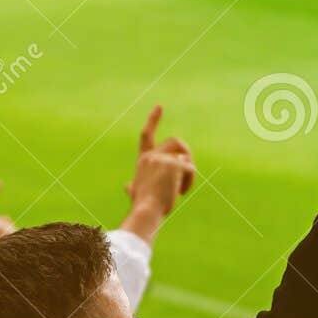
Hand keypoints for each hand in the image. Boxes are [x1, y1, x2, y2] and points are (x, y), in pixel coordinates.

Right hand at [120, 105, 195, 243]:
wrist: (146, 211)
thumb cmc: (142, 206)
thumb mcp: (136, 192)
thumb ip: (133, 187)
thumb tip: (127, 186)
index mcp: (143, 160)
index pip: (147, 135)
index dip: (153, 119)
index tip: (159, 106)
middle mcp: (152, 155)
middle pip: (177, 142)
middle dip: (185, 154)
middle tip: (187, 172)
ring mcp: (163, 158)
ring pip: (186, 156)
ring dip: (188, 171)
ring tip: (181, 188)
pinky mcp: (175, 164)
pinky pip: (190, 168)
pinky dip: (189, 181)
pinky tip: (181, 192)